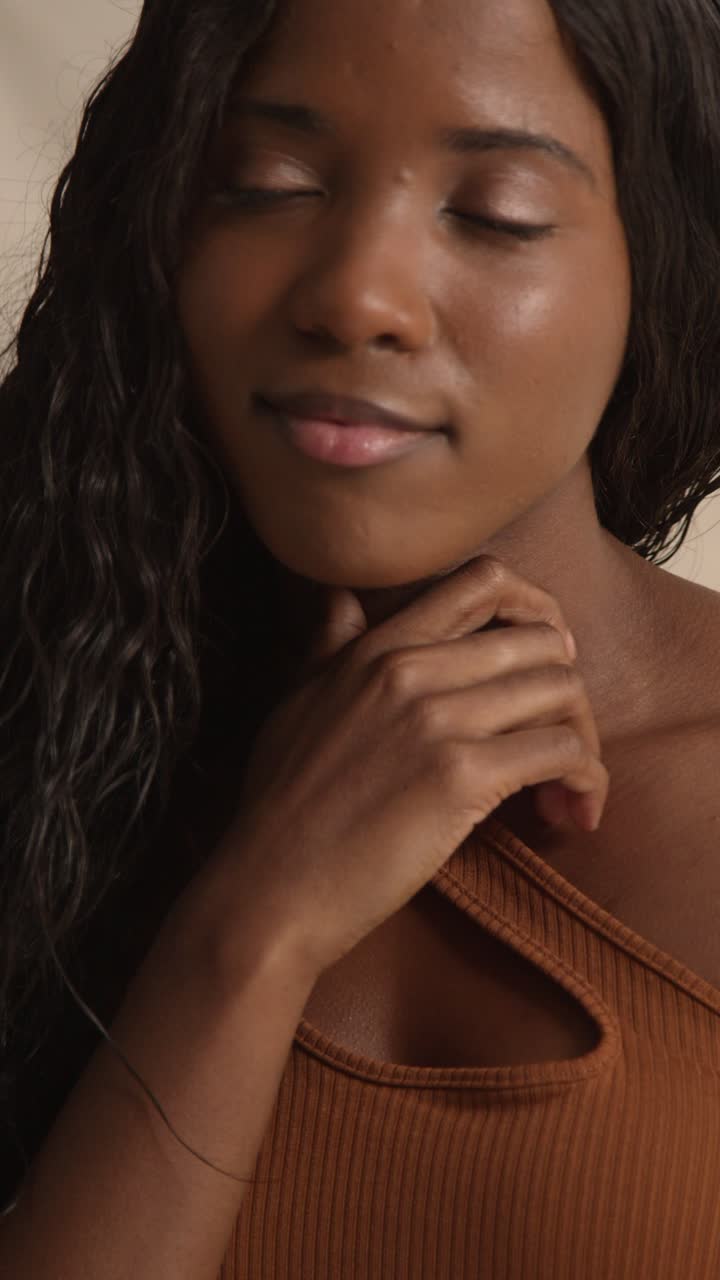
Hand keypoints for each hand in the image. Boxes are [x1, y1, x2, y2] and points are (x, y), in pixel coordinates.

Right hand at [209, 555, 607, 980]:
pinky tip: (570, 812)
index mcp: (377, 648)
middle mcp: (409, 669)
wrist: (269, 890)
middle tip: (562, 740)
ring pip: (562, 690)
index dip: (537, 611)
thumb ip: (328, 646)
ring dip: (583, 738)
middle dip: (568, 689)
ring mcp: (436, 719)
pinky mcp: (460, 776)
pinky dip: (584, 781)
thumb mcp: (294, 704)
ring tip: (566, 787)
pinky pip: (562, 752)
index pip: (483, 581)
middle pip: (540, 639)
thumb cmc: (280, 808)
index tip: (546, 662)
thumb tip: (341, 599)